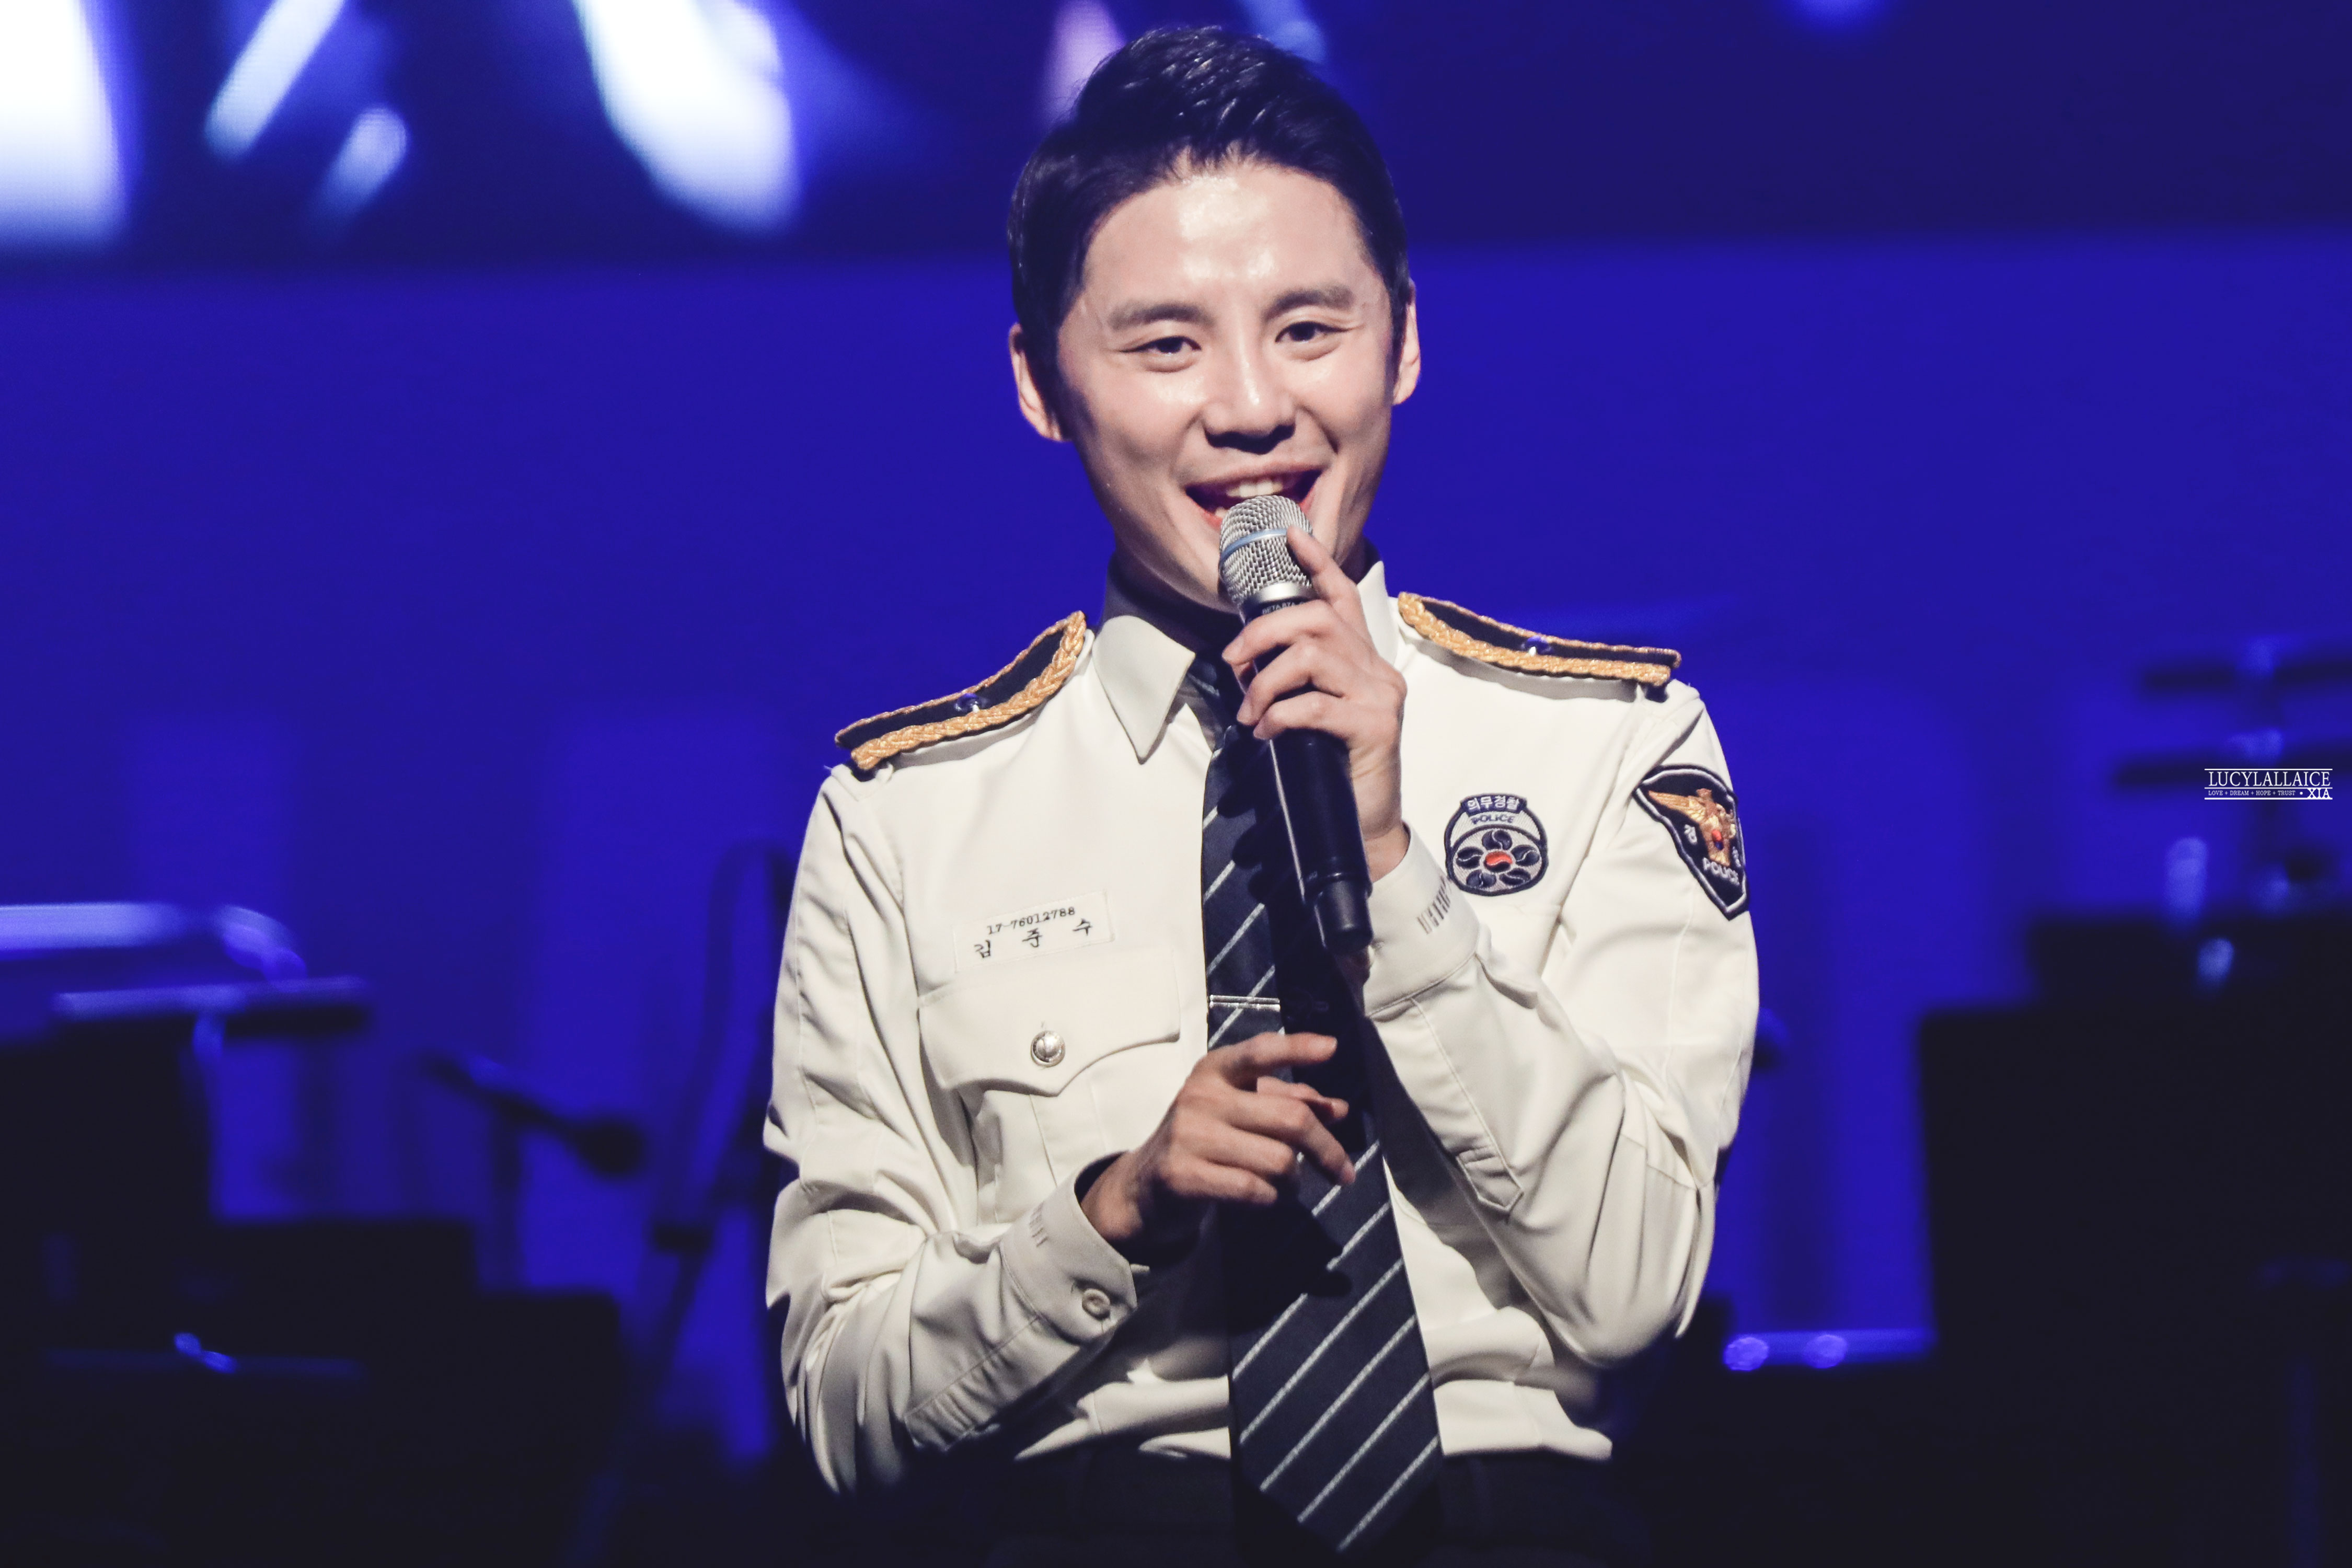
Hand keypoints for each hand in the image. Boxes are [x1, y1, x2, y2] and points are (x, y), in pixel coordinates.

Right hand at [1080, 1031, 1354, 1259]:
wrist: (1145, 1184)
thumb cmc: (1205, 1139)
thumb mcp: (1240, 1110)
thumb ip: (1287, 1103)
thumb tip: (1339, 1109)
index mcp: (1215, 1070)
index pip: (1260, 1052)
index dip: (1297, 1048)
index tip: (1332, 1047)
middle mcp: (1201, 1095)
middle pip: (1290, 1118)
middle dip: (1326, 1149)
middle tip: (1343, 1171)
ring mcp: (1189, 1134)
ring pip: (1278, 1160)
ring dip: (1295, 1180)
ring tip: (1288, 1184)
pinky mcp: (1183, 1174)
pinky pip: (1254, 1189)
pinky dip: (1271, 1198)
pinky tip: (1265, 1197)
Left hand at [1223, 526, 1410, 880]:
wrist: (1365, 825)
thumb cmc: (1333, 766)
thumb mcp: (1313, 713)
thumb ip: (1298, 679)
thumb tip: (1248, 658)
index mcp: (1364, 660)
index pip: (1343, 597)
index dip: (1318, 564)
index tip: (1292, 537)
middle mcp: (1378, 670)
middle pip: (1319, 619)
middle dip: (1264, 632)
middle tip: (1234, 662)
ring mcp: (1381, 696)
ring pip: (1314, 657)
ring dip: (1267, 681)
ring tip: (1250, 712)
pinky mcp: (1376, 727)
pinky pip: (1315, 705)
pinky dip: (1280, 714)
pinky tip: (1266, 733)